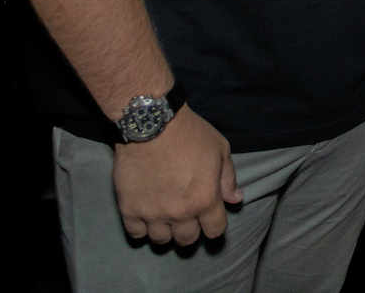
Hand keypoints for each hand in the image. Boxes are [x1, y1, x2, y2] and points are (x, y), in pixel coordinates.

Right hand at [113, 104, 241, 244]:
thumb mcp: (220, 150)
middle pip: (187, 240)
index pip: (215, 231)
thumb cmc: (191, 134)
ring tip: (166, 216)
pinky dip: (142, 228)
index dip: (214, 226)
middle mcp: (180, 212)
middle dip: (191, 230)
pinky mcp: (129, 209)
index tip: (209, 218)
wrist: (152, 124)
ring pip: (161, 240)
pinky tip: (146, 215)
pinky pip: (136, 234)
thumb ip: (228, 179)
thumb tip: (235, 200)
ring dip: (166, 231)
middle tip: (187, 216)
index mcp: (205, 199)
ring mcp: (152, 213)